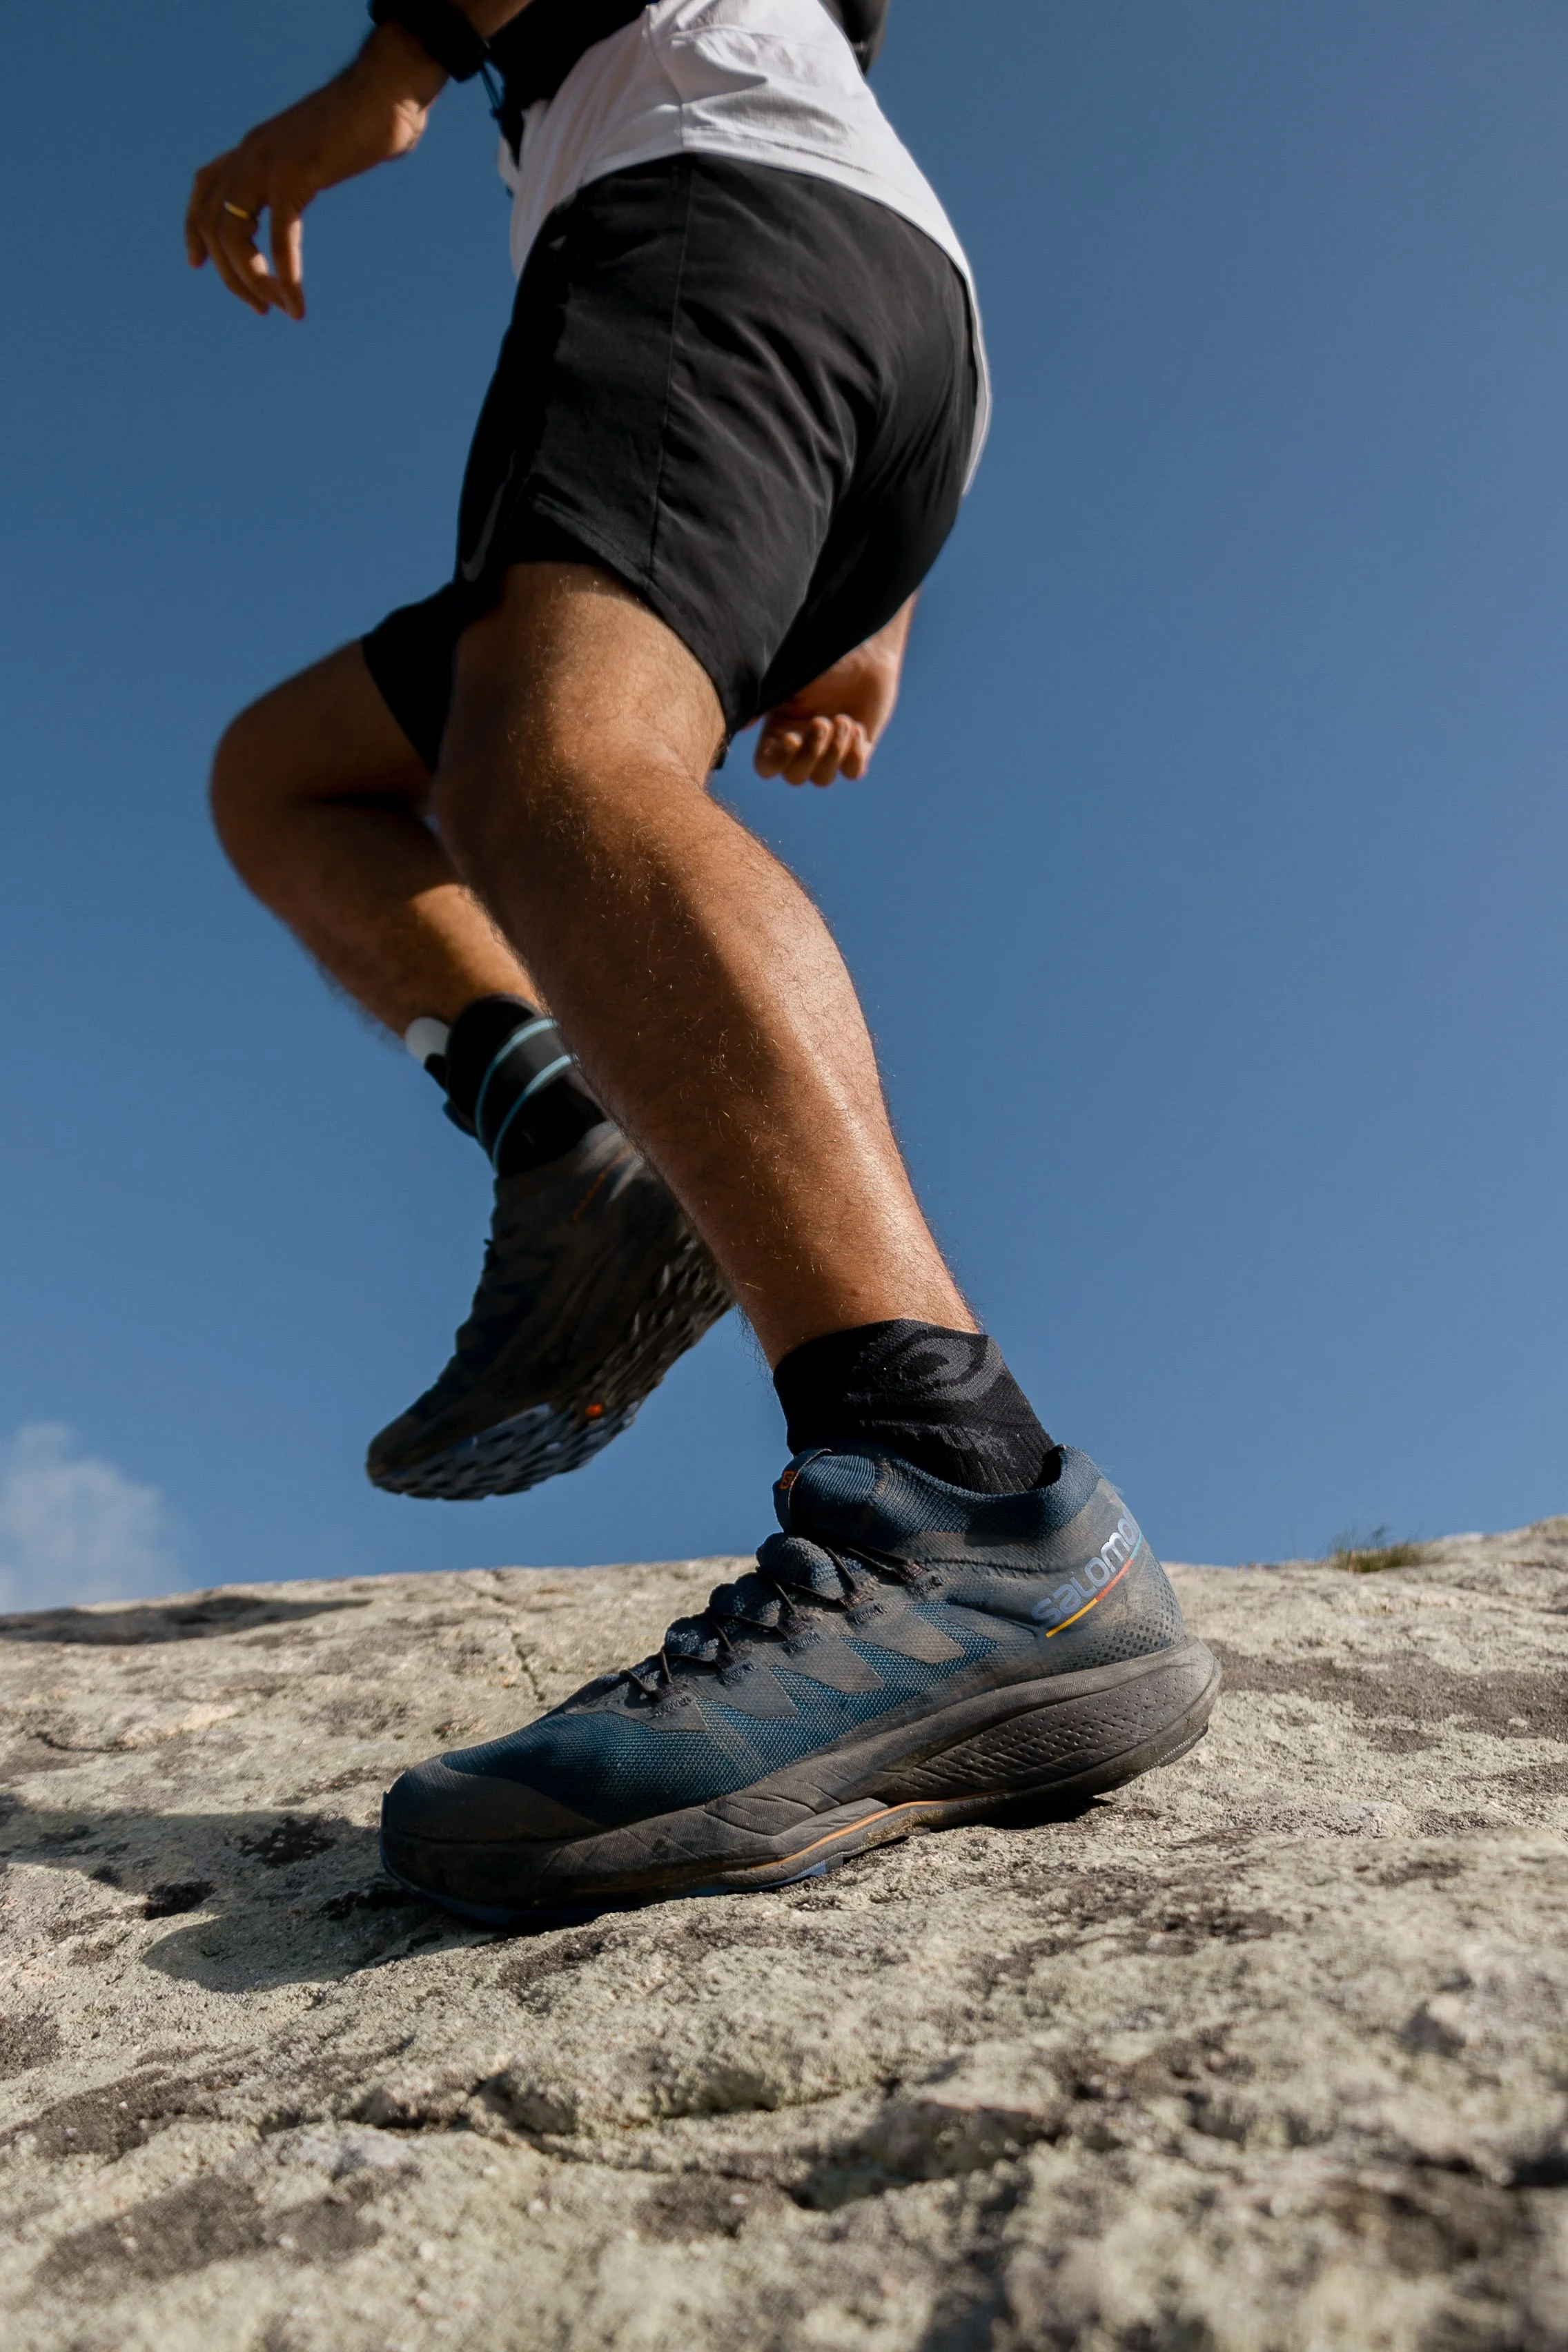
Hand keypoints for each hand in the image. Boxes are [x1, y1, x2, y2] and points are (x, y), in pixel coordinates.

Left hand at [184, 28, 444, 319]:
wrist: (386, 92)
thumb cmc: (367, 118)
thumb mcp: (321, 147)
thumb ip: (306, 166)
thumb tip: (317, 175)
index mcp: (255, 146)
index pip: (205, 187)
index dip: (194, 228)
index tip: (197, 264)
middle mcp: (251, 153)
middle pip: (215, 224)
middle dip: (231, 275)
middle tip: (260, 307)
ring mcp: (268, 162)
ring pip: (235, 236)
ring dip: (252, 281)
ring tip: (279, 307)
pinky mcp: (294, 176)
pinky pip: (279, 240)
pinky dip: (286, 278)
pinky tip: (297, 305)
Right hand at [753, 597, 915, 786]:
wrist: (864, 648)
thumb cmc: (822, 659)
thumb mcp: (788, 679)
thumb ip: (765, 703)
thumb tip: (741, 726)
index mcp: (779, 730)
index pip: (767, 767)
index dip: (777, 761)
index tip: (791, 737)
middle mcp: (802, 744)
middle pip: (796, 777)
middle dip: (810, 754)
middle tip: (823, 722)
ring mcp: (831, 749)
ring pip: (823, 779)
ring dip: (834, 753)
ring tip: (844, 720)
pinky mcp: (859, 747)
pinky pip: (852, 772)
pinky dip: (854, 755)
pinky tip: (856, 727)